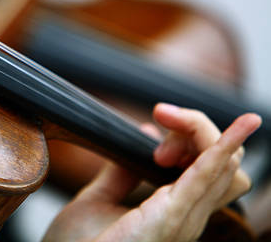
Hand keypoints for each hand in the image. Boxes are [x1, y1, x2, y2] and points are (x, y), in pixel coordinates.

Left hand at [43, 104, 260, 241]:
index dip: (193, 136)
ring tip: (166, 119)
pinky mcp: (171, 217)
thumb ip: (120, 172)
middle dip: (199, 129)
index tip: (156, 125)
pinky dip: (223, 149)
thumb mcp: (99, 200)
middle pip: (225, 163)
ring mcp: (184, 219)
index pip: (211, 166)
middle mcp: (188, 217)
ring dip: (199, 132)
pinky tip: (239, 128)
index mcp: (175, 213)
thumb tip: (143, 134)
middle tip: (159, 119)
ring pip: (223, 165)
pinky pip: (207, 178)